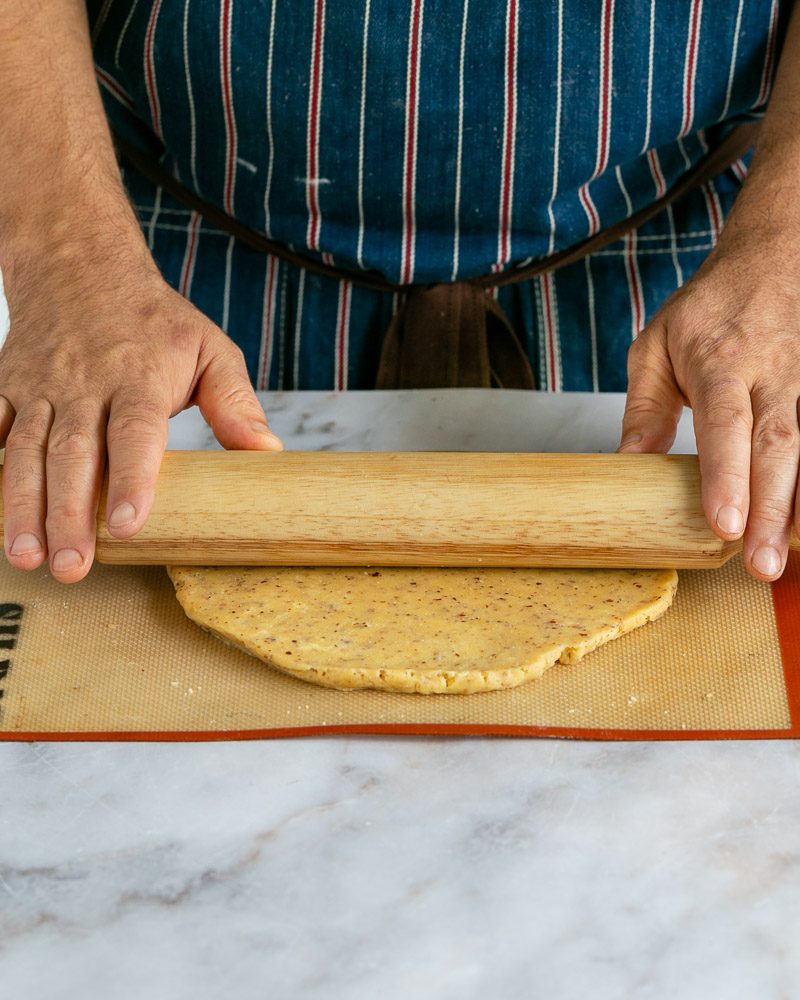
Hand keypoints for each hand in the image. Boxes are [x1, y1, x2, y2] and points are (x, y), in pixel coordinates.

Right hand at [0, 236, 281, 583]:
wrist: (80, 266)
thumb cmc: (154, 321)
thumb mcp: (209, 348)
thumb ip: (234, 402)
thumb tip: (268, 453)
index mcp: (138, 378)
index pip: (135, 432)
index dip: (130, 479)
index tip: (128, 525)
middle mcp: (84, 385)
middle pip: (74, 454)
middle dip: (68, 513)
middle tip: (73, 566)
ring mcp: (40, 387)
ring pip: (27, 451)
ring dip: (22, 505)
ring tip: (26, 556)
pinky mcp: (7, 387)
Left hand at [618, 227, 799, 580]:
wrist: (774, 257)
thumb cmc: (710, 307)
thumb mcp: (657, 346)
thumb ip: (644, 408)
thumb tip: (627, 464)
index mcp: (721, 362)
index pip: (725, 425)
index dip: (726, 477)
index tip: (724, 523)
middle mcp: (773, 374)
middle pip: (777, 447)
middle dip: (772, 510)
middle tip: (761, 563)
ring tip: (791, 556)